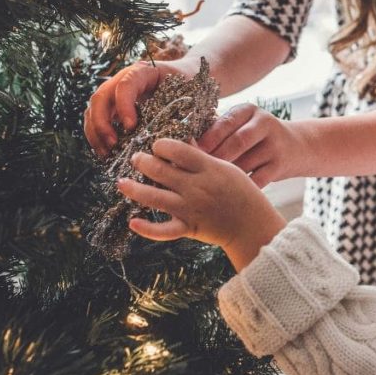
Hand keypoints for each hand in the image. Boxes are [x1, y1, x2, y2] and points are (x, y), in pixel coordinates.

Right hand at [85, 60, 192, 156]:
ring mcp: (115, 92)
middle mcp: (124, 79)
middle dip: (102, 122)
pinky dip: (96, 136)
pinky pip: (96, 119)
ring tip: (106, 153)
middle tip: (113, 144)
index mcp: (144, 71)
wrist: (187, 78)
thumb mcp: (191, 94)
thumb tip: (187, 142)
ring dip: (95, 132)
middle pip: (101, 96)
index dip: (124, 106)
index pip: (126, 84)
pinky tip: (106, 153)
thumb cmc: (191, 86)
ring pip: (93, 109)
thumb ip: (186, 112)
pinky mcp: (113, 105)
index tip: (131, 126)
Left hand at [117, 138, 285, 269]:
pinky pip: (163, 230)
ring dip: (133, 189)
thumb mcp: (228, 169)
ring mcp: (190, 209)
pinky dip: (146, 229)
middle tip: (137, 159)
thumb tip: (182, 144)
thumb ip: (204, 158)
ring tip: (122, 183)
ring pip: (153, 197)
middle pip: (160, 170)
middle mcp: (197, 187)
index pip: (177, 150)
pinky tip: (132, 222)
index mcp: (209, 169)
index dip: (161, 145)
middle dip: (143, 161)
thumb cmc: (243, 194)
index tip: (157, 145)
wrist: (253, 226)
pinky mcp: (189, 228)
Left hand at [198, 103, 305, 186]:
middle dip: (215, 158)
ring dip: (225, 176)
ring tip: (206, 186)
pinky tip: (227, 194)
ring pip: (245, 164)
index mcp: (249, 110)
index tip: (188, 154)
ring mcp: (275, 145)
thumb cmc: (257, 138)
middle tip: (195, 173)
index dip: (206, 139)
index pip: (225, 123)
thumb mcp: (243, 124)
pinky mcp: (281, 165)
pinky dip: (241, 188)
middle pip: (236, 142)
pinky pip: (256, 180)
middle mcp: (265, 124)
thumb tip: (183, 146)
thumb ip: (219, 130)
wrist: (298, 146)